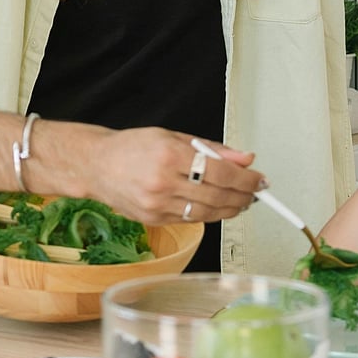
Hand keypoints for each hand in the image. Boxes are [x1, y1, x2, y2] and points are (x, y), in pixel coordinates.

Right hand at [83, 127, 264, 225]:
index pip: (222, 172)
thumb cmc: (134, 147)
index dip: (247, 179)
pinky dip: (210, 214)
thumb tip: (246, 159)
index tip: (261, 180)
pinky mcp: (153, 219)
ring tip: (241, 201)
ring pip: (208, 212)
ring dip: (231, 209)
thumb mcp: (175, 137)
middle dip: (244, 196)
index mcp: (170, 155)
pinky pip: (192, 219)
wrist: (96, 166)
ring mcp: (157, 204)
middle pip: (218, 195)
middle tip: (256, 193)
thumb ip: (213, 150)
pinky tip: (218, 207)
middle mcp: (163, 182)